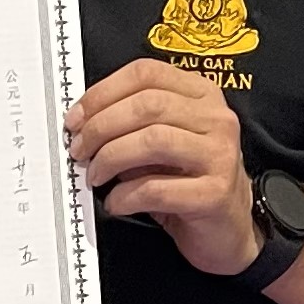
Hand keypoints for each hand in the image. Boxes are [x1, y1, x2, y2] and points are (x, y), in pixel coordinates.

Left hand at [67, 57, 255, 275]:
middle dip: (101, 126)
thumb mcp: (161, 143)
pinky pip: (156, 188)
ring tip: (95, 176)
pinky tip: (115, 202)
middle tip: (79, 150)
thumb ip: (131, 125)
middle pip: (147, 104)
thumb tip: (83, 124)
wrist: (227, 230)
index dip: (102, 92)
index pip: (146, 73)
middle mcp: (216, 118)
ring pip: (152, 140)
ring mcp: (219, 155)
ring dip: (111, 158)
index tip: (76, 118)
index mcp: (202, 95)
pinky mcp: (214, 194)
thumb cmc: (188, 183)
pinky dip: (125, 195)